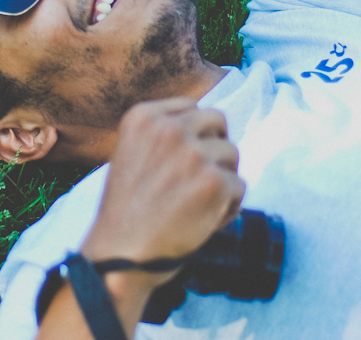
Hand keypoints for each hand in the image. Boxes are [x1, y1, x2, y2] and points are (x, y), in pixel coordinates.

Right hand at [81, 98, 244, 288]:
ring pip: (232, 153)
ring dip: (222, 178)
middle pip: (218, 120)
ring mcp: (193, 154)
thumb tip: (207, 128)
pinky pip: (239, 186)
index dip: (194, 133)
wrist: (120, 254)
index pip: (190, 106)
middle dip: (214, 146)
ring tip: (199, 203)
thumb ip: (162, 134)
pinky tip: (204, 220)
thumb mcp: (131, 152)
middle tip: (201, 176)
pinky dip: (228, 206)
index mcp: (143, 117)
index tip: (185, 158)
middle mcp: (169, 129)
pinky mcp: (215, 182)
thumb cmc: (126, 211)